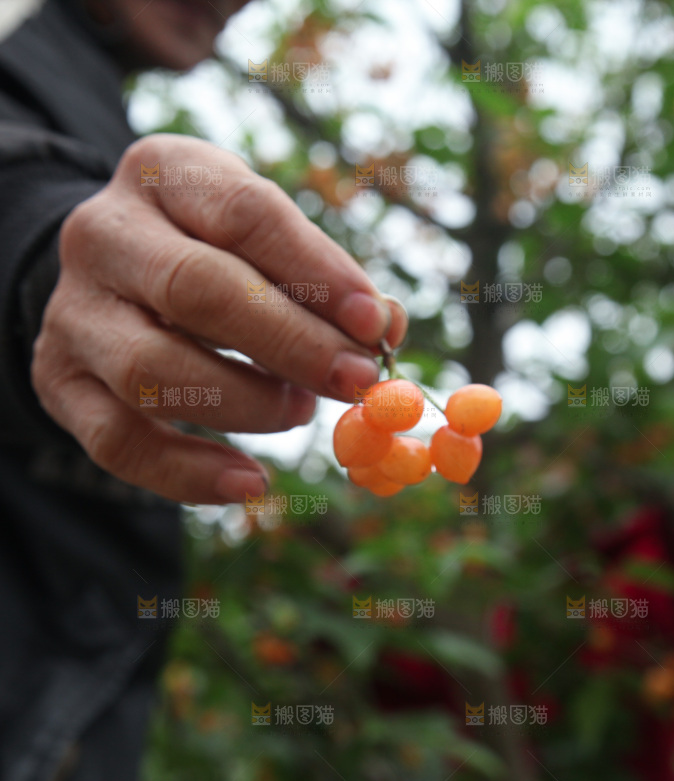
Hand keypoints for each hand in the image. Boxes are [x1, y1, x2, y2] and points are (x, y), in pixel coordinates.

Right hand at [31, 134, 406, 503]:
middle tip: (355, 380)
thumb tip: (385, 328)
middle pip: (197, 289)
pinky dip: (188, 473)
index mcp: (166, 174)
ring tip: (301, 410)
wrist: (117, 276)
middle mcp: (106, 234)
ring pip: (153, 369)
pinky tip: (250, 483)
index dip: (317, 272)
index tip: (375, 324)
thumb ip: (324, 279)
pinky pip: (117, 440)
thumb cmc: (216, 253)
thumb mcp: (266, 240)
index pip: (245, 214)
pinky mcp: (58, 380)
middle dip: (291, 343)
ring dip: (247, 404)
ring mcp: (73, 311)